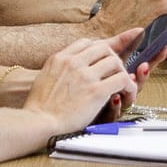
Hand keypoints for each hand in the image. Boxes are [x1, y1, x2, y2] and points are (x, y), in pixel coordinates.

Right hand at [26, 34, 141, 130]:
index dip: (100, 49)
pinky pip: (122, 80)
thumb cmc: (39, 109)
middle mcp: (73, 63)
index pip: (86, 43)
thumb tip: (66, 73)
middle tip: (116, 73)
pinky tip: (127, 95)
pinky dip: (129, 86)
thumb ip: (58, 71)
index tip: (107, 56)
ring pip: (115, 61)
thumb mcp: (43, 79)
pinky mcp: (96, 91)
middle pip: (103, 48)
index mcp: (59, 59)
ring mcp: (85, 75)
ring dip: (122, 73)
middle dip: (113, 59)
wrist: (37, 123)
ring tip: (123, 85)